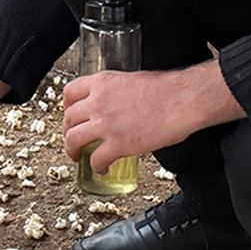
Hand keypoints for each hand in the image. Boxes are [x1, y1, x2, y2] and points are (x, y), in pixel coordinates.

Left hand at [61, 61, 245, 173]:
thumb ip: (116, 92)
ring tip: (77, 156)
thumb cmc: (167, 90)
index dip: (67, 106)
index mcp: (102, 83)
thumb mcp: (131, 80)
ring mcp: (105, 124)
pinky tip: (102, 169)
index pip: (70, 92)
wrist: (183, 100)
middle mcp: (98, 102)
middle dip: (67, 131)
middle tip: (72, 138)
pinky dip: (96, 167)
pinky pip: (96, 159)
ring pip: (73, 139)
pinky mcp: (117, 144)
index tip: (70, 115)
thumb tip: (115, 103)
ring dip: (72, 150)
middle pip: (68, 118)